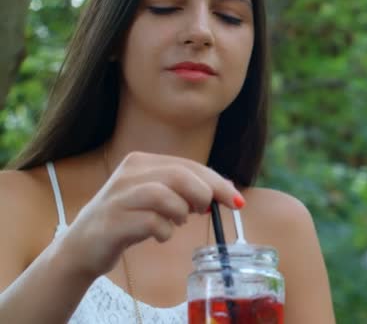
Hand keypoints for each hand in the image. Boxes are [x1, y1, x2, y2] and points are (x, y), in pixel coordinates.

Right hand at [59, 151, 243, 277]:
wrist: (84, 247)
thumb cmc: (128, 220)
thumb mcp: (158, 200)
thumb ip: (185, 192)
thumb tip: (225, 193)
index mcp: (141, 162)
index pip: (188, 165)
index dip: (217, 182)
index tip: (237, 201)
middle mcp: (128, 173)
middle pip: (178, 175)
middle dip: (203, 194)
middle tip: (205, 211)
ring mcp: (118, 196)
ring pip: (163, 194)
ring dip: (180, 212)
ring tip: (177, 222)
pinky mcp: (112, 221)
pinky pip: (150, 222)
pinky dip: (164, 230)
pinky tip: (159, 235)